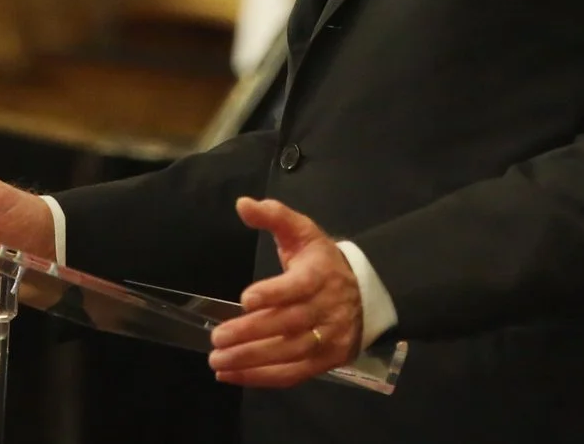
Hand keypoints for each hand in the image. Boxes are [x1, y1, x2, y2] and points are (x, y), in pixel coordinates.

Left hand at [208, 198, 361, 387]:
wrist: (365, 293)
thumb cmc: (322, 262)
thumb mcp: (302, 232)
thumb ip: (274, 216)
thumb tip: (242, 204)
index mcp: (319, 274)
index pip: (299, 286)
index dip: (273, 293)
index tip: (246, 298)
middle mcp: (326, 308)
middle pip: (288, 324)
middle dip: (251, 332)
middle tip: (217, 338)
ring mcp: (327, 338)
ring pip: (288, 353)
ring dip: (250, 360)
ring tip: (218, 361)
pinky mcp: (326, 361)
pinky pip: (293, 374)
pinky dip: (261, 377)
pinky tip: (232, 375)